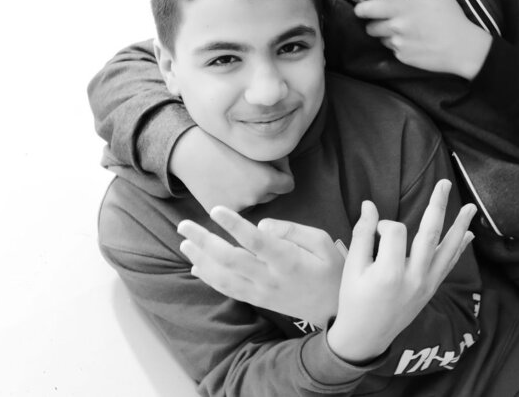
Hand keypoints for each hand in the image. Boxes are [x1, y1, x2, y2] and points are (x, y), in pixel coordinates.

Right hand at [169, 127, 293, 212]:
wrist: (189, 151)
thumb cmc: (223, 142)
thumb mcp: (255, 146)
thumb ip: (276, 160)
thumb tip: (286, 168)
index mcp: (266, 181)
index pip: (288, 185)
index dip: (283, 173)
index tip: (272, 164)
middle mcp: (254, 198)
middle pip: (271, 195)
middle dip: (267, 183)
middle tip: (252, 167)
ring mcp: (236, 207)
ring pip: (253, 201)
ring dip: (250, 191)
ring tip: (235, 173)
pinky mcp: (221, 211)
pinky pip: (235, 205)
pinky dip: (233, 196)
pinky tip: (223, 182)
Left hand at [178, 209, 344, 325]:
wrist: (334, 310)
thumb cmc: (331, 269)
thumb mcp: (323, 242)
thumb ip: (292, 230)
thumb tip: (261, 225)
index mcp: (288, 261)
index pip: (255, 241)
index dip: (234, 225)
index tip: (216, 209)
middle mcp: (270, 278)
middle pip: (230, 259)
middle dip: (203, 240)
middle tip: (184, 224)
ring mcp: (261, 293)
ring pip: (223, 277)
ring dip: (201, 259)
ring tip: (184, 242)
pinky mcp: (258, 301)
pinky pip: (228, 290)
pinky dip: (209, 278)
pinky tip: (197, 265)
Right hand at [326, 180, 475, 363]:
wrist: (365, 336)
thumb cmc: (354, 300)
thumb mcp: (352, 268)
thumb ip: (362, 234)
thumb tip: (369, 204)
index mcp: (390, 272)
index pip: (395, 232)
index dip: (383, 225)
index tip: (374, 230)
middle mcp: (414, 277)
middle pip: (430, 233)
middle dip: (438, 205)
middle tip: (445, 183)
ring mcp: (427, 284)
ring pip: (448, 249)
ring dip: (460, 226)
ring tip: (471, 207)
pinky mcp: (432, 289)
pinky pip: (448, 265)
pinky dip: (458, 249)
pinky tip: (467, 234)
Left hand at [354, 0, 492, 78]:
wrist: (463, 49)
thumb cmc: (451, 17)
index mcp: (401, 8)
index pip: (366, 9)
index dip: (363, 8)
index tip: (365, 7)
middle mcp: (395, 27)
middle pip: (369, 26)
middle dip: (376, 22)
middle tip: (391, 18)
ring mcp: (398, 44)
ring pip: (380, 39)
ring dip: (387, 34)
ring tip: (406, 29)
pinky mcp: (402, 58)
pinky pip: (392, 50)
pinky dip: (399, 45)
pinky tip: (414, 40)